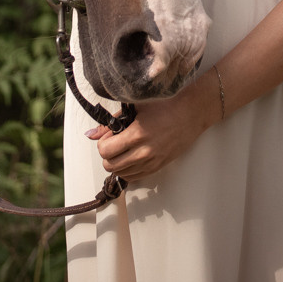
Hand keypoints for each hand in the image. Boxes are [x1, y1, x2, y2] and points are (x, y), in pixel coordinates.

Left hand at [87, 70, 217, 181]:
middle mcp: (144, 152)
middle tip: (114, 142)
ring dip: (117, 163)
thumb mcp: (136, 107)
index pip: (105, 151)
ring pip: (121, 174)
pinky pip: (135, 177)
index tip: (110, 134)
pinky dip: (128, 169)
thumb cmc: (166, 104)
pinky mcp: (159, 167)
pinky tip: (133, 155)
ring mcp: (153, 162)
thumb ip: (112, 122)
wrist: (192, 112)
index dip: (102, 142)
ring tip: (124, 148)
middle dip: (107, 154)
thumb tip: (90, 134)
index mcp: (137, 134)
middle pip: (110, 166)